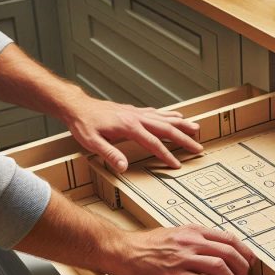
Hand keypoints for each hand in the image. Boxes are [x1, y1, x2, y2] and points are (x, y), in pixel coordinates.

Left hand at [62, 95, 202, 171]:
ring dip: (182, 123)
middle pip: (166, 128)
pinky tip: (177, 116)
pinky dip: (170, 115)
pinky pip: (157, 112)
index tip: (176, 165)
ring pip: (165, 117)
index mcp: (129, 126)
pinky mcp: (134, 111)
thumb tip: (123, 167)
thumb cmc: (83, 124)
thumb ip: (109, 154)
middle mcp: (136, 117)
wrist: (77, 106)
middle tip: (198, 147)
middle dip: (184, 138)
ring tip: (196, 128)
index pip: (153, 143)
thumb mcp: (92, 142)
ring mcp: (136, 112)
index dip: (166, 155)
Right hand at [105, 225, 257, 274]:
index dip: (245, 252)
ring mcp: (183, 258)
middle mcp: (191, 242)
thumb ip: (196, 239)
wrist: (122, 250)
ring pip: (220, 266)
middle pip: (230, 252)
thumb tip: (216, 249)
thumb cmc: (146, 245)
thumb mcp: (176, 233)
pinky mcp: (174, 274)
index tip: (249, 263)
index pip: (230, 239)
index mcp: (193, 231)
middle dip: (242, 269)